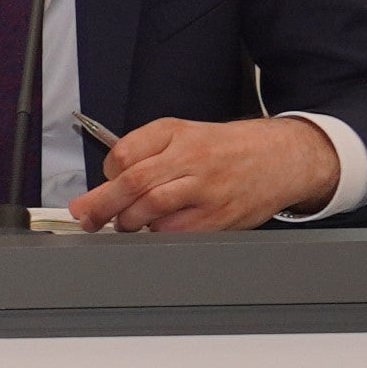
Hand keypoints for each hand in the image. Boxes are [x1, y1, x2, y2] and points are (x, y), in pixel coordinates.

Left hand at [71, 115, 338, 235]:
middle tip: (86, 217)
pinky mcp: (220, 216)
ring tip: (123, 224)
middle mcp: (191, 157)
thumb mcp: (185, 133)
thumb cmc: (226, 148)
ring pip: (152, 208)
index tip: (98, 185)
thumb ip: (148, 150)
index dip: (105, 174)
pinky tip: (156, 230)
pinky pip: (178, 231)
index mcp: (176, 133)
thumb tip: (110, 178)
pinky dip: (158, 234)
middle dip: (102, 204)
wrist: (280, 157)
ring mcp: (206, 188)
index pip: (125, 153)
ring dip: (128, 222)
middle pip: (134, 182)